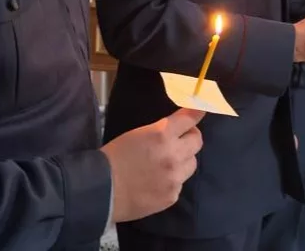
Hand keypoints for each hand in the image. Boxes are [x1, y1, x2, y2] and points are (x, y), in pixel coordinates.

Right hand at [103, 108, 204, 222]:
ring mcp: (175, 177)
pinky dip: (172, 180)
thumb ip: (163, 130)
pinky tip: (156, 182)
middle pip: (197, 141)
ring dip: (183, 160)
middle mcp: (173, 154)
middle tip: (180, 140)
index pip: (190, 119)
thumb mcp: (139, 134)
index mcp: (162, 134)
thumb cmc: (115, 157)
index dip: (197, 113)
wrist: (101, 190)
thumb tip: (179, 128)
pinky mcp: (172, 196)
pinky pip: (180, 183)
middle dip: (190, 137)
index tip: (203, 109)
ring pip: (192, 163)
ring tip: (165, 164)